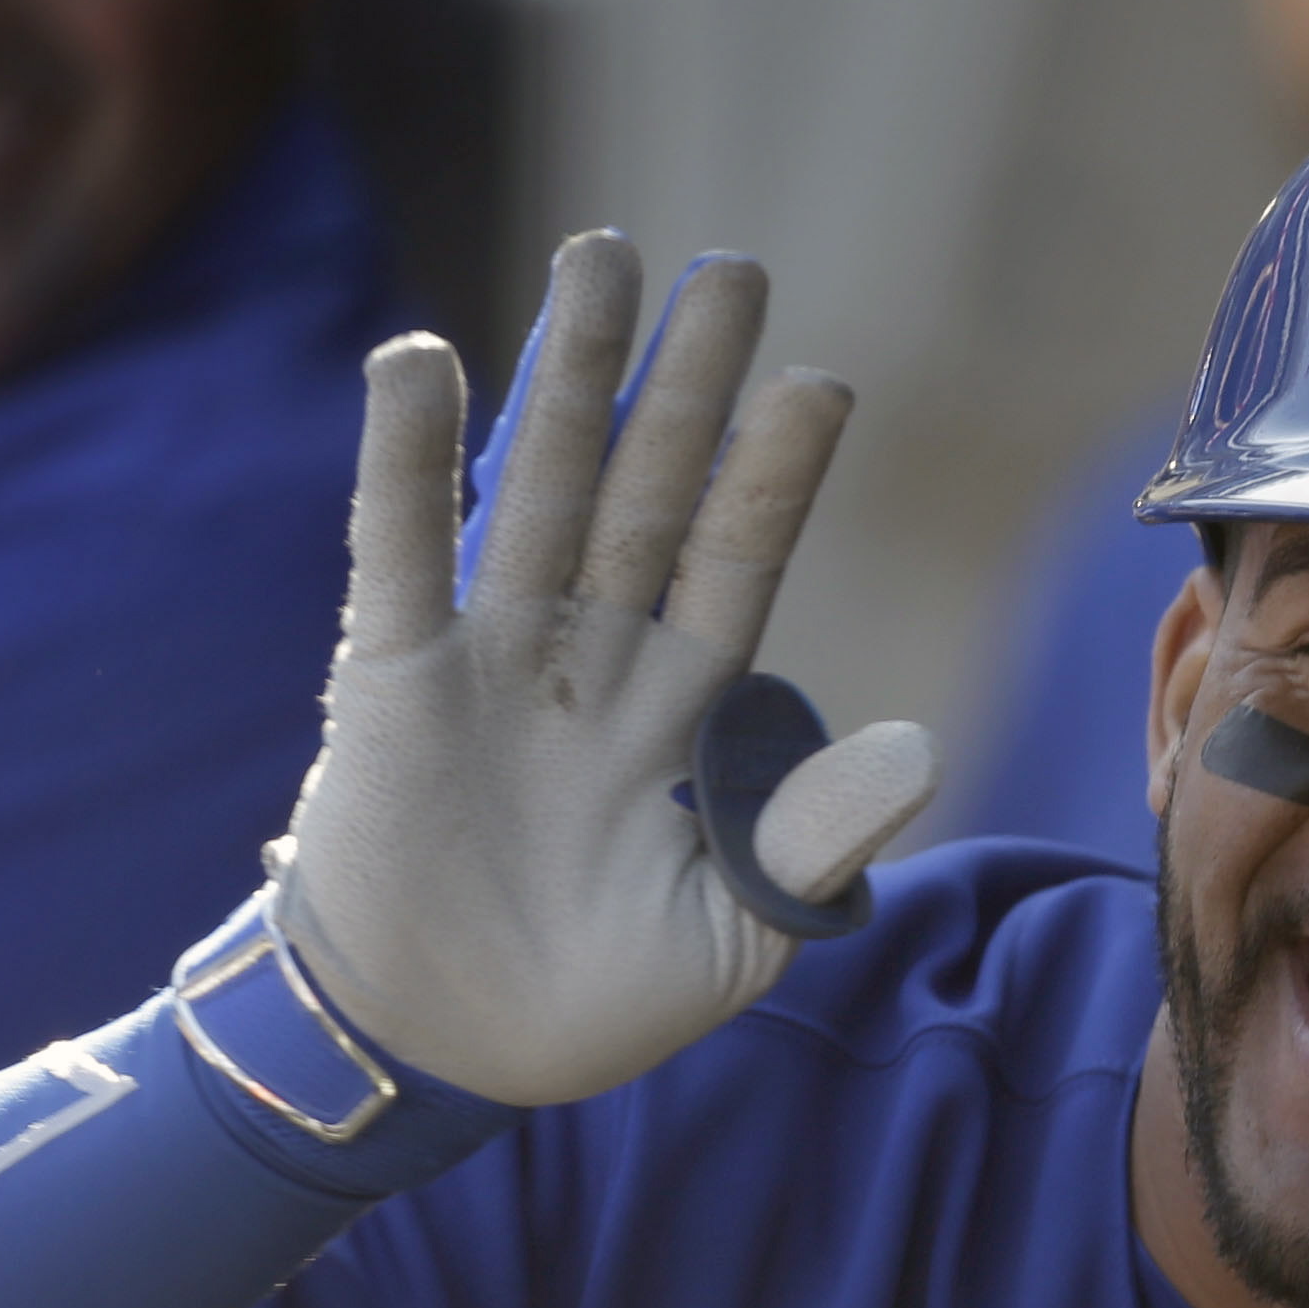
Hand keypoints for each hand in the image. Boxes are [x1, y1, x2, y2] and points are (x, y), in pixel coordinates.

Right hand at [269, 233, 938, 1108]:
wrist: (443, 1053)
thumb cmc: (598, 999)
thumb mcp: (737, 932)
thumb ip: (815, 838)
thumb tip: (918, 749)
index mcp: (682, 707)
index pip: (737, 560)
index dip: (775, 473)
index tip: (820, 380)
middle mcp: (592, 654)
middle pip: (648, 488)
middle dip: (687, 382)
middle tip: (730, 268)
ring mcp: (490, 655)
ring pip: (536, 486)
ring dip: (566, 374)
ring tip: (602, 254)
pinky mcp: (391, 678)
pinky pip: (397, 549)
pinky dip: (402, 458)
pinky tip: (420, 358)